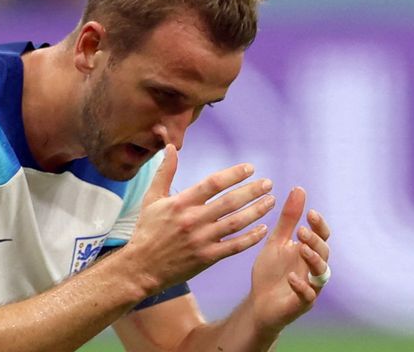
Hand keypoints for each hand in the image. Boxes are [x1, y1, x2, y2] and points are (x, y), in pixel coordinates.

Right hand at [124, 145, 275, 294]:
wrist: (142, 266)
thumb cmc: (147, 230)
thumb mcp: (151, 198)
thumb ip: (165, 172)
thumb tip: (170, 146)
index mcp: (181, 203)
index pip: (212, 183)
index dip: (234, 174)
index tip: (250, 168)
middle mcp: (193, 220)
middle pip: (230, 202)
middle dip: (252, 191)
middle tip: (268, 183)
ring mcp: (202, 240)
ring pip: (236, 223)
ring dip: (257, 211)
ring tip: (271, 201)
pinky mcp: (207, 258)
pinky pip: (235, 246)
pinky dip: (251, 238)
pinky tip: (263, 229)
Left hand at [249, 187, 330, 332]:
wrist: (258, 302)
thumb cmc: (271, 271)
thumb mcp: (277, 241)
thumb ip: (289, 219)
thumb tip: (300, 189)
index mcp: (308, 251)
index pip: (321, 235)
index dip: (319, 225)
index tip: (310, 212)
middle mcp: (313, 268)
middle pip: (324, 252)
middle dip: (315, 240)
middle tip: (302, 231)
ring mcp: (310, 286)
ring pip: (321, 273)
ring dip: (313, 260)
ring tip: (302, 249)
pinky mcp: (301, 303)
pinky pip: (307, 295)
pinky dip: (301, 286)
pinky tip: (291, 277)